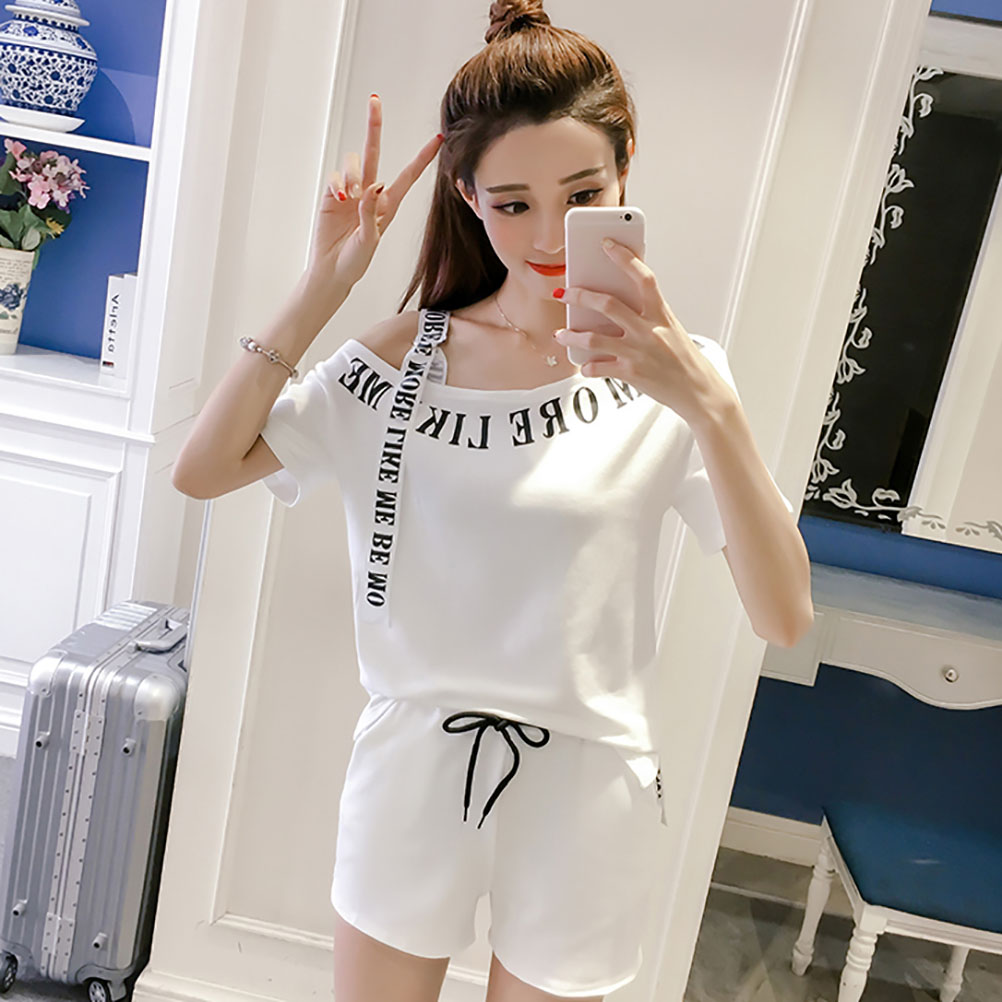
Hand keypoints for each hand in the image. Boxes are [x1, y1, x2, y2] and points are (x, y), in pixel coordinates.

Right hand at [306, 94, 443, 292]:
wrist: (332, 271)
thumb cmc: (356, 261)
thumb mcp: (370, 241)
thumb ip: (371, 213)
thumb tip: (374, 185)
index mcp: (388, 204)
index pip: (408, 175)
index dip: (423, 156)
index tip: (438, 138)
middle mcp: (371, 193)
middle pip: (373, 151)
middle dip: (373, 126)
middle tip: (374, 101)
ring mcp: (351, 192)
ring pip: (353, 164)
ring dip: (353, 176)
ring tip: (351, 198)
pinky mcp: (332, 195)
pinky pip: (335, 178)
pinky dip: (337, 185)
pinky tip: (340, 199)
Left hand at [553, 239, 737, 424]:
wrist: (698, 391)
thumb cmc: (682, 358)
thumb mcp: (670, 328)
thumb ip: (646, 315)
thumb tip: (615, 304)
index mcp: (661, 314)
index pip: (643, 278)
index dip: (625, 259)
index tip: (607, 244)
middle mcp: (649, 329)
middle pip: (608, 305)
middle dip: (580, 296)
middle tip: (564, 292)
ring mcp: (639, 352)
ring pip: (595, 338)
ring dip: (572, 335)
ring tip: (560, 335)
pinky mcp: (632, 373)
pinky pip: (599, 367)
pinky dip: (587, 367)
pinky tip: (584, 366)